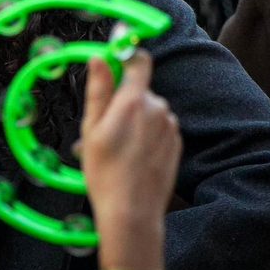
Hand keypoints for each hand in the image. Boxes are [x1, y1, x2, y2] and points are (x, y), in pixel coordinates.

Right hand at [79, 51, 179, 269]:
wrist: (132, 212)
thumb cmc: (105, 173)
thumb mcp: (92, 129)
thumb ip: (99, 89)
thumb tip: (99, 57)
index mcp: (134, 101)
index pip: (139, 60)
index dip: (126, 57)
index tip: (113, 64)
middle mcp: (158, 108)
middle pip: (139, 90)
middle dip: (123, 101)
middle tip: (105, 129)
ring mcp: (170, 126)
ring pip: (148, 110)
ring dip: (135, 120)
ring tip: (118, 149)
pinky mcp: (177, 143)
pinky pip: (159, 128)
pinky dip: (147, 135)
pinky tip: (134, 157)